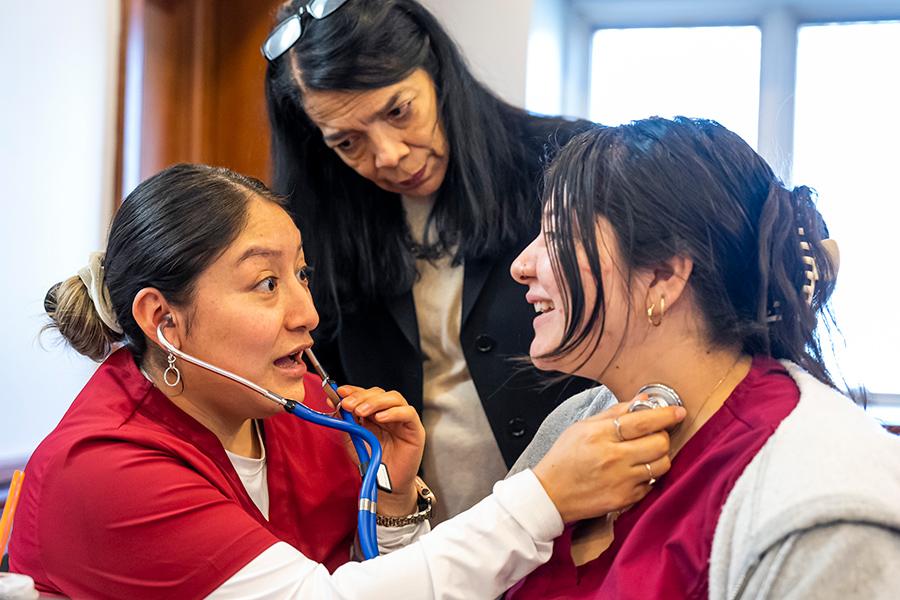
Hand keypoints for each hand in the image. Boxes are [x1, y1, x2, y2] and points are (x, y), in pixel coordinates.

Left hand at [338, 385, 424, 515]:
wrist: (384, 486)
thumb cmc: (371, 463)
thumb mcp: (353, 438)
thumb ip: (345, 420)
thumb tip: (332, 400)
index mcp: (375, 413)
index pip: (367, 394)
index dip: (354, 390)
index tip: (340, 392)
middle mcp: (390, 413)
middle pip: (380, 393)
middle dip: (362, 396)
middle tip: (348, 404)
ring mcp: (403, 420)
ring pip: (394, 398)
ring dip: (375, 402)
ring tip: (360, 411)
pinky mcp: (415, 429)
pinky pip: (408, 413)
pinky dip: (394, 412)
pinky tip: (380, 418)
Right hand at [531, 398, 685, 522]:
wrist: (550, 494)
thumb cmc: (564, 458)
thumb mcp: (582, 427)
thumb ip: (614, 412)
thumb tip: (643, 401)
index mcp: (600, 435)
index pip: (643, 421)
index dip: (665, 415)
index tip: (677, 412)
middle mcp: (613, 458)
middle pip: (659, 443)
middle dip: (663, 436)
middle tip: (655, 434)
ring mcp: (621, 481)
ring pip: (662, 465)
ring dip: (659, 456)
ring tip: (645, 454)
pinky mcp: (624, 500)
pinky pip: (651, 484)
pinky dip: (648, 476)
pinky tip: (634, 471)